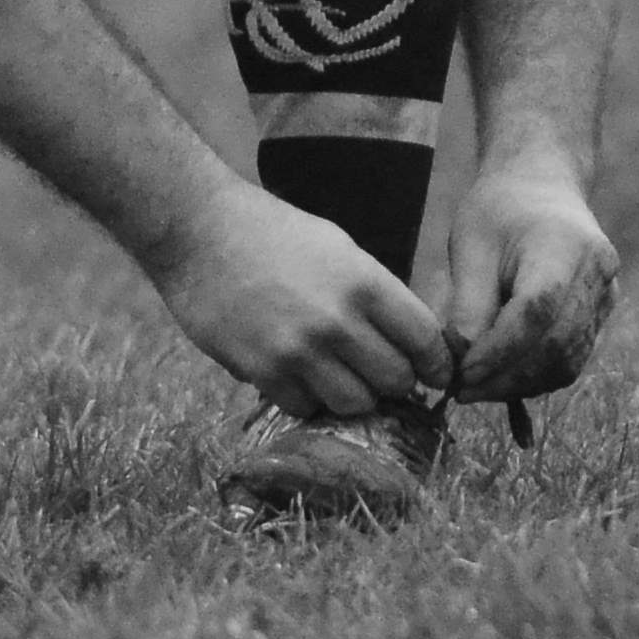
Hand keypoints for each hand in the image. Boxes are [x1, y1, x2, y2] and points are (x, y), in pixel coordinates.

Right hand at [153, 182, 444, 427]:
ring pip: (355, 404)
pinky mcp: (263, 370)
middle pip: (395, 381)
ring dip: (354, 396)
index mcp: (365, 282)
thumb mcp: (339, 248)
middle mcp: (338, 320)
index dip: (438, 365)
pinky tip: (301, 377)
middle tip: (384, 377)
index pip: (425, 341)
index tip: (436, 374)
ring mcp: (299, 350)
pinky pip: (306, 408)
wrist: (199, 230)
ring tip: (342, 379)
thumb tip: (410, 342)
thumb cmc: (273, 233)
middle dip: (396, 383)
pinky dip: (309, 399)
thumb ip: (375, 294)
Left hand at [427, 156, 617, 405]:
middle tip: (462, 391)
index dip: (498, 351)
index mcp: (565, 244)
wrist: (542, 188)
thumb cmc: (499, 211)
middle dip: (506, 377)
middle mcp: (598, 272)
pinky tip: (500, 378)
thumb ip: (468, 302)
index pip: (537, 312)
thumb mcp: (471, 243)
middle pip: (557, 344)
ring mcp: (607, 295)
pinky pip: (572, 359)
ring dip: (519, 384)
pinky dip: (535, 376)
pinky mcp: (602, 315)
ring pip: (567, 361)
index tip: (460, 373)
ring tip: (477, 387)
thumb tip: (461, 359)